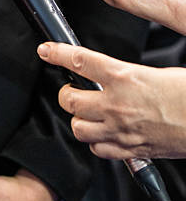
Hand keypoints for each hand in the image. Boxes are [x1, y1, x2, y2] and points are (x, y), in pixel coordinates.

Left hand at [37, 41, 185, 159]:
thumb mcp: (154, 72)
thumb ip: (127, 75)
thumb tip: (112, 75)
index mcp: (124, 77)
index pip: (80, 61)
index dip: (57, 53)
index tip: (46, 50)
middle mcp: (117, 104)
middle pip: (69, 100)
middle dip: (66, 94)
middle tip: (73, 91)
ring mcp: (121, 130)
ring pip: (78, 128)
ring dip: (79, 119)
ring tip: (87, 113)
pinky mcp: (129, 149)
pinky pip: (97, 150)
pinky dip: (95, 142)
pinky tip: (104, 133)